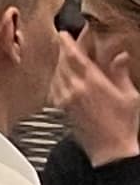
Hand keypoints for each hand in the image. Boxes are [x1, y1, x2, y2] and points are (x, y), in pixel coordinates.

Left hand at [60, 33, 139, 166]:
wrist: (109, 150)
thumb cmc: (122, 125)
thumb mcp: (129, 96)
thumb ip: (121, 74)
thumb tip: (120, 56)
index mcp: (93, 83)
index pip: (74, 56)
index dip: (68, 42)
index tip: (65, 34)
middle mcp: (75, 89)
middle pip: (63, 62)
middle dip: (65, 50)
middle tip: (70, 43)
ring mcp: (65, 98)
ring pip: (57, 72)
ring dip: (61, 63)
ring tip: (69, 58)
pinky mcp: (61, 107)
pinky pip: (54, 85)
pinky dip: (57, 76)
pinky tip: (65, 76)